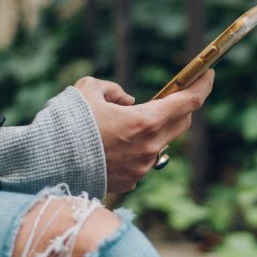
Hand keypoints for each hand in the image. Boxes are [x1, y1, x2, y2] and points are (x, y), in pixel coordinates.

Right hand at [74, 70, 214, 191]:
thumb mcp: (89, 90)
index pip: (188, 102)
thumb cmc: (68, 123)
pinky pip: (144, 160)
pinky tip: (119, 143)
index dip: (202, 86)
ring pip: (162, 143)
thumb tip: (127, 102)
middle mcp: (149, 148)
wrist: (48, 163)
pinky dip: (139, 148)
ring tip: (134, 120)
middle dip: (181, 107)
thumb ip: (113, 90)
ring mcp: (141, 168)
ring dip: (156, 129)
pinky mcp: (130, 181)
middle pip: (181, 123)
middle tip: (174, 95)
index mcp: (144, 122)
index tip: (209, 75)